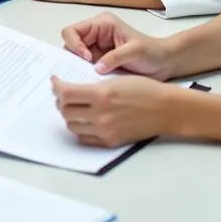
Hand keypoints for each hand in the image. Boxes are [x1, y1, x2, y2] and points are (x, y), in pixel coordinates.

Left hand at [52, 74, 179, 147]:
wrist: (165, 109)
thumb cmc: (145, 90)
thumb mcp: (116, 80)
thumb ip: (92, 86)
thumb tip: (72, 89)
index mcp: (101, 95)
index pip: (66, 93)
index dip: (57, 87)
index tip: (55, 81)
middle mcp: (101, 115)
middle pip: (65, 110)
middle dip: (60, 100)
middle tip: (62, 92)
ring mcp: (105, 130)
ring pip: (72, 125)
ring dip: (68, 114)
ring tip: (73, 106)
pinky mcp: (110, 141)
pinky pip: (84, 138)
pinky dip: (79, 128)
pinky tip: (83, 119)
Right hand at [61, 12, 168, 75]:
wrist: (165, 64)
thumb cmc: (153, 52)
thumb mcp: (135, 51)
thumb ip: (115, 57)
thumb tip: (96, 68)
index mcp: (101, 25)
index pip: (72, 31)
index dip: (74, 45)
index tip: (87, 59)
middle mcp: (95, 36)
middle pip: (70, 45)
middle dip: (74, 59)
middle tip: (84, 73)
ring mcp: (96, 50)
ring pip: (75, 59)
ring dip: (78, 69)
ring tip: (89, 80)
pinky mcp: (99, 64)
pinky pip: (84, 70)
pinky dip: (85, 76)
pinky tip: (93, 85)